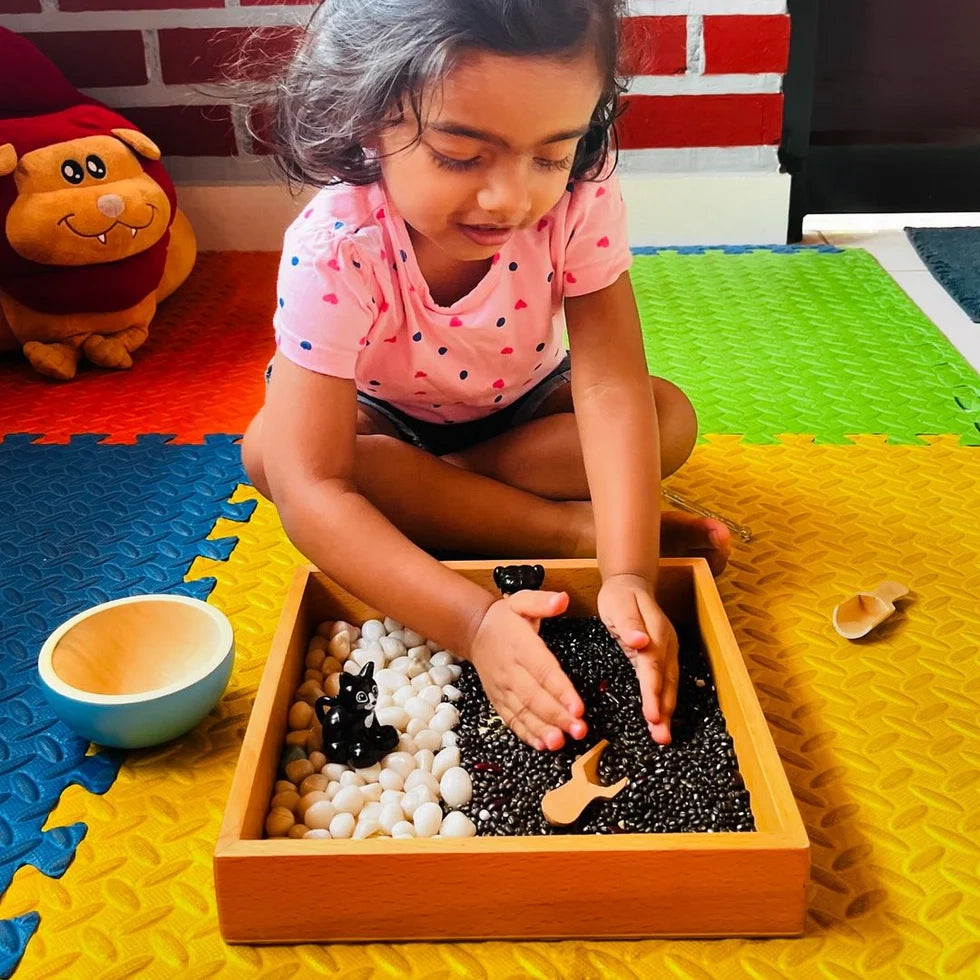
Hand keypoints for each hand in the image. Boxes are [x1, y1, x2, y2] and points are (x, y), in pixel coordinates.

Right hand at [468, 590, 587, 750]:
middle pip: (536, 697)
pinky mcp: (499, 700)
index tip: (578, 707)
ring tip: (560, 743)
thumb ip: (542, 601)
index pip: (544, 671)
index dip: (561, 691)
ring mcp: (503, 688)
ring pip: (523, 712)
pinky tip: (542, 745)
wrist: (474, 631)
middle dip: (558, 716)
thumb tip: (561, 600)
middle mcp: (511, 671)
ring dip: (542, 730)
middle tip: (578, 730)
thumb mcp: (522, 601)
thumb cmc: (504, 618)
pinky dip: (526, 734)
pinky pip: (512, 719)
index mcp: (521, 647)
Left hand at [598, 574, 678, 743]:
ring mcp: (667, 652)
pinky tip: (660, 718)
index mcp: (657, 633)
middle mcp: (667, 645)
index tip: (652, 715)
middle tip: (661, 737)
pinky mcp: (661, 657)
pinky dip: (664, 702)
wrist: (630, 584)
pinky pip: (664, 682)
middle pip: (667, 682)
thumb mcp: (619, 604)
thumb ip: (629, 625)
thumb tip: (640, 642)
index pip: (654, 667)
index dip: (654, 692)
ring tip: (662, 736)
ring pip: (669, 685)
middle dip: (665, 711)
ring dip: (667, 711)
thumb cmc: (621, 595)